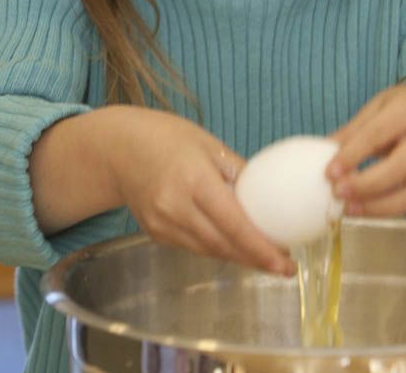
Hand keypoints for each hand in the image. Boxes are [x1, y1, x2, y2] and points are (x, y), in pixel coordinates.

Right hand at [106, 108, 294, 274]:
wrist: (120, 148)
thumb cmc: (168, 138)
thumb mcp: (210, 145)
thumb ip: (240, 173)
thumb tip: (272, 197)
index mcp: (194, 180)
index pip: (233, 223)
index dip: (261, 248)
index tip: (285, 262)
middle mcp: (175, 206)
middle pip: (222, 244)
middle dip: (256, 259)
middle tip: (284, 267)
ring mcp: (162, 223)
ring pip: (209, 251)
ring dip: (239, 257)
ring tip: (266, 258)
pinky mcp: (155, 233)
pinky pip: (194, 247)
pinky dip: (217, 249)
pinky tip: (235, 246)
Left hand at [326, 84, 405, 222]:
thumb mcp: (379, 108)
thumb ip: (353, 132)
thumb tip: (320, 154)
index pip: (378, 133)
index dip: (353, 155)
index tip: (330, 173)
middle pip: (402, 165)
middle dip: (367, 184)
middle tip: (339, 193)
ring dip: (380, 205)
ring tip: (351, 209)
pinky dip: (392, 209)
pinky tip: (369, 211)